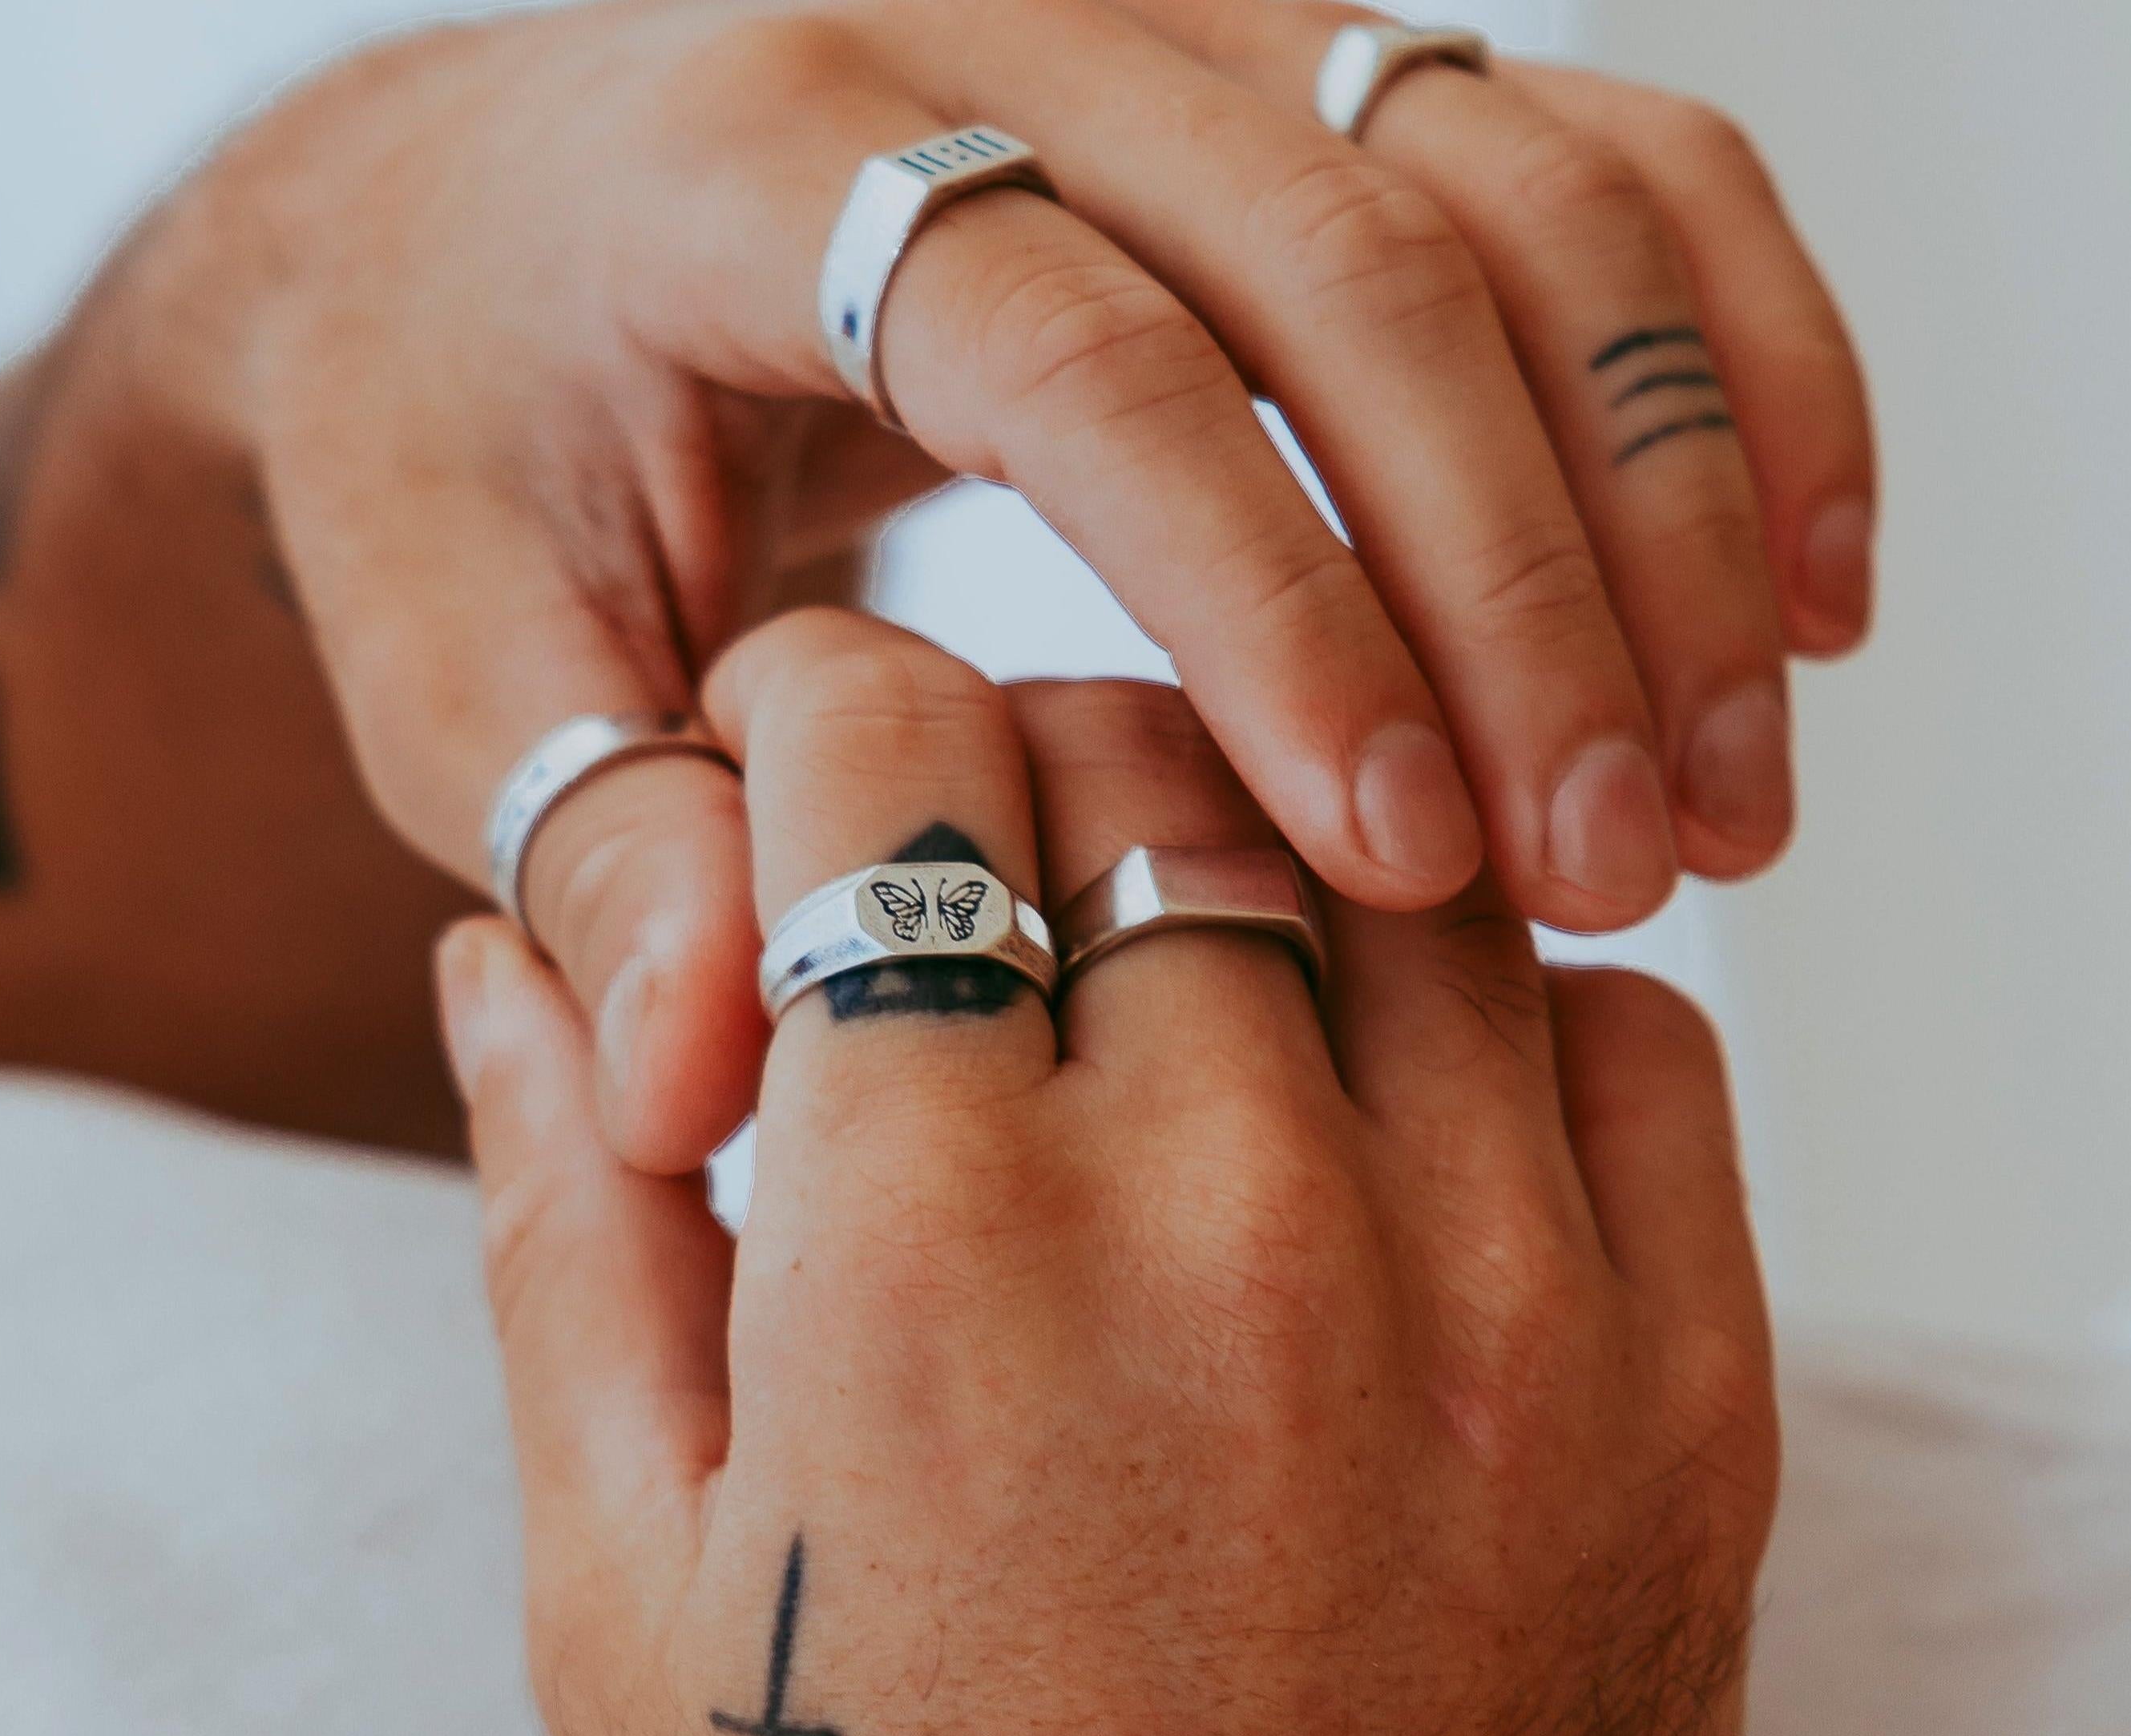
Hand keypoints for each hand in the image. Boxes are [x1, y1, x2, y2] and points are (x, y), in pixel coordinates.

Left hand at [128, 0, 1867, 1166]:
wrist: (494, 240)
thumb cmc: (471, 468)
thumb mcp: (460, 672)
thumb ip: (589, 865)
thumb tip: (701, 1094)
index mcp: (747, 167)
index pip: (1079, 352)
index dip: (1274, 599)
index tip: (1400, 859)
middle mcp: (992, 36)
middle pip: (1358, 253)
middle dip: (1532, 584)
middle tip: (1620, 875)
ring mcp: (1170, 31)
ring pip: (1522, 189)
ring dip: (1676, 496)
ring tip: (1729, 799)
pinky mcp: (1294, 80)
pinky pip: (1584, 159)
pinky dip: (1735, 358)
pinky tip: (1810, 586)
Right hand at [435, 610, 1780, 1735]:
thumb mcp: (622, 1609)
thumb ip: (563, 1228)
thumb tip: (503, 965)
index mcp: (917, 1251)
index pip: (887, 747)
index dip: (824, 717)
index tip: (818, 785)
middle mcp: (1228, 1224)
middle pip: (1143, 751)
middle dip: (1027, 765)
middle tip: (983, 890)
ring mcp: (1498, 1305)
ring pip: (1393, 854)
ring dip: (1267, 857)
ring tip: (1185, 983)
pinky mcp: (1683, 1410)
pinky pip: (1638, 1038)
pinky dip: (1509, 1010)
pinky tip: (1398, 1122)